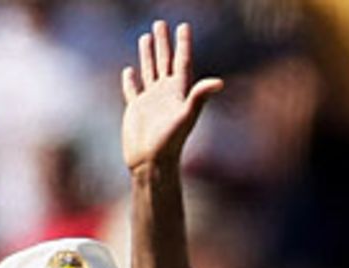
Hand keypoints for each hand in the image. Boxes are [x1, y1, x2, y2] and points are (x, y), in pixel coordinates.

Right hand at [121, 19, 221, 175]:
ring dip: (148, 55)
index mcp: (179, 93)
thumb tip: (219, 82)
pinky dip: (130, 80)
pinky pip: (133, 90)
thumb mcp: (186, 116)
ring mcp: (151, 102)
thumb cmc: (170, 142)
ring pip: (150, 71)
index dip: (183, 44)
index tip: (183, 26)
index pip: (182, 62)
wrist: (152, 164)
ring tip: (146, 37)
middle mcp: (166, 95)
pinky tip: (129, 71)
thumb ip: (200, 96)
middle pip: (165, 62)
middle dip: (163, 43)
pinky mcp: (136, 110)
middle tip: (160, 23)